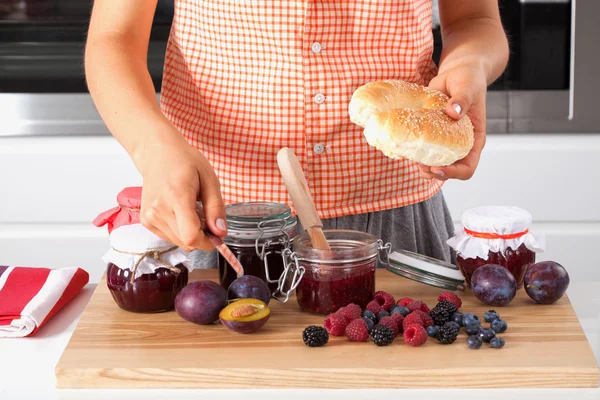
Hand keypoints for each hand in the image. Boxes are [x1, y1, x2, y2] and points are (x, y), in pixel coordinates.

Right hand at [136, 130, 226, 251]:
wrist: (157, 153)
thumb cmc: (184, 162)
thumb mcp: (210, 179)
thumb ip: (216, 208)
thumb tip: (220, 232)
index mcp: (177, 196)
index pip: (191, 236)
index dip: (207, 242)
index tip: (217, 236)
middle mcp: (159, 210)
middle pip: (186, 242)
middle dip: (202, 238)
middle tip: (208, 220)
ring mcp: (149, 216)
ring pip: (178, 242)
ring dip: (191, 234)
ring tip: (193, 212)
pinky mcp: (146, 221)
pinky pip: (169, 237)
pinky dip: (180, 231)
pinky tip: (182, 214)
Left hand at [419, 61, 487, 180]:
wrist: (457, 73)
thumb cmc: (468, 80)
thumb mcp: (468, 87)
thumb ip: (462, 99)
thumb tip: (453, 112)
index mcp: (474, 139)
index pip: (468, 166)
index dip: (454, 173)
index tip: (437, 168)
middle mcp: (460, 144)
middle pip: (450, 170)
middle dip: (434, 172)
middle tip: (420, 165)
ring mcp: (445, 141)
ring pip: (435, 163)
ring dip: (423, 166)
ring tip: (411, 159)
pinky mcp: (431, 134)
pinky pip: (423, 149)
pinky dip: (414, 152)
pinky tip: (403, 147)